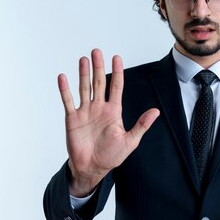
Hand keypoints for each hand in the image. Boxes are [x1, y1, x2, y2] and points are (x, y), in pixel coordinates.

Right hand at [58, 49, 159, 196]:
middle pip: (99, 83)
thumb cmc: (111, 156)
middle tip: (97, 51)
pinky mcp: (72, 119)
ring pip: (84, 88)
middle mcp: (99, 108)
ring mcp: (85, 112)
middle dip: (98, 67)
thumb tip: (156, 111)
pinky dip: (65, 90)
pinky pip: (68, 101)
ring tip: (83, 59)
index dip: (117, 72)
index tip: (117, 57)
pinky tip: (63, 77)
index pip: (116, 87)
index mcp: (113, 111)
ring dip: (83, 74)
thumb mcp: (130, 141)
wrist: (92, 168)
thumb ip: (142, 125)